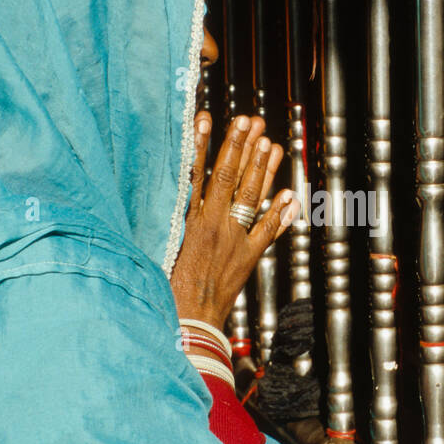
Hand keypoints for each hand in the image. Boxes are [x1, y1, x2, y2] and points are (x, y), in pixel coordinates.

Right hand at [170, 111, 295, 330]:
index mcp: (186, 222)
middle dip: (239, 146)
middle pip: (228, 178)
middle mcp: (212, 227)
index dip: (202, 144)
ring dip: (262, 169)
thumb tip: (154, 193)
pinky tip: (290, 194)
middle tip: (249, 120)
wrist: (186, 325)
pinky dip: (281, 213)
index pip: (195, 173)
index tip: (206, 118)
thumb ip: (158, 221)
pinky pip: (268, 231)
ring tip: (270, 143)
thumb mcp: (153, 249)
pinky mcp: (247, 259)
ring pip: (251, 198)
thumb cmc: (163, 290)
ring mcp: (234, 242)